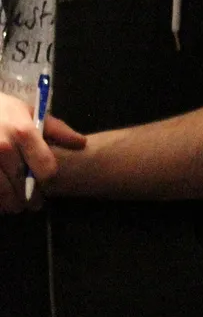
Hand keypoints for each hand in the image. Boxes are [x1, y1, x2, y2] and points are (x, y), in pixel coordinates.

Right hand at [0, 92, 84, 212]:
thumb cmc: (1, 111)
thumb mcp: (27, 111)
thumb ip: (56, 129)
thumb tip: (81, 143)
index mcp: (23, 133)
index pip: (46, 169)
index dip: (46, 178)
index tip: (43, 181)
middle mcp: (4, 147)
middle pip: (24, 186)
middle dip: (30, 198)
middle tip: (32, 203)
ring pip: (4, 194)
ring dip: (12, 204)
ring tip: (15, 205)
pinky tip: (1, 198)